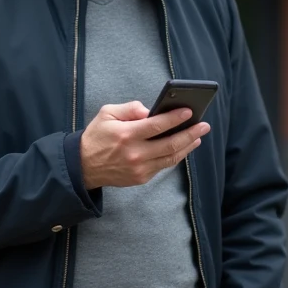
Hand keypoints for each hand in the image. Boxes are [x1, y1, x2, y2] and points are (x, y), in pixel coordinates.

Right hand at [80, 101, 209, 189]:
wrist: (83, 166)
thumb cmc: (97, 136)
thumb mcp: (107, 114)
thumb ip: (130, 108)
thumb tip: (150, 110)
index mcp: (126, 134)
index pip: (157, 125)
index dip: (175, 118)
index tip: (189, 112)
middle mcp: (135, 153)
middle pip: (170, 144)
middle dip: (190, 133)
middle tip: (204, 126)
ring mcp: (139, 168)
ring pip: (171, 158)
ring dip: (187, 146)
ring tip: (198, 137)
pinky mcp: (141, 178)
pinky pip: (163, 166)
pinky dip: (175, 156)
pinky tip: (183, 147)